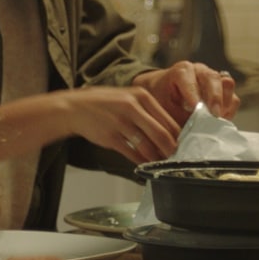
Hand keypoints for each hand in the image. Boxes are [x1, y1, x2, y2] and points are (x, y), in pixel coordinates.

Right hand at [58, 85, 181, 163]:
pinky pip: (132, 153)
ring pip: (148, 146)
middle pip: (161, 133)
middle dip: (171, 149)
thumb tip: (168, 130)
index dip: (178, 136)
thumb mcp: (127, 97)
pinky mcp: (111, 137)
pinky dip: (141, 161)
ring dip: (157, 157)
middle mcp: (132, 107)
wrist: (74, 107)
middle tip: (177, 157)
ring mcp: (121, 123)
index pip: (167, 119)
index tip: (183, 144)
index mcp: (141, 96)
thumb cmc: (103, 103)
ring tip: (161, 162)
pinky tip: (144, 163)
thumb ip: (147, 110)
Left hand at [134, 62, 240, 124]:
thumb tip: (193, 132)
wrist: (166, 93)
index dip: (193, 94)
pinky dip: (229, 111)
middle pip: (213, 78)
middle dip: (214, 97)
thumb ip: (179, 117)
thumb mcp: (165, 108)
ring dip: (224, 103)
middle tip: (214, 115)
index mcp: (182, 71)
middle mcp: (200, 71)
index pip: (189, 80)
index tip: (195, 109)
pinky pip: (233, 98)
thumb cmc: (163, 99)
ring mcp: (214, 79)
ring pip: (227, 85)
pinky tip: (220, 121)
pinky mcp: (224, 90)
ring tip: (218, 119)